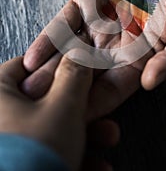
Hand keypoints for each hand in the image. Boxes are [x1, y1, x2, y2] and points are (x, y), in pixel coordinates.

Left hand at [0, 56, 118, 170]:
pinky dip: (71, 157)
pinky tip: (96, 167)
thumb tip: (79, 54)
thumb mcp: (64, 107)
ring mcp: (8, 140)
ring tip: (108, 141)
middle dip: (81, 108)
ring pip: (49, 129)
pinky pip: (45, 152)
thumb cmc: (34, 155)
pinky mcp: (19, 161)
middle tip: (102, 108)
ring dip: (83, 135)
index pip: (28, 65)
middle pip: (45, 100)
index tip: (81, 69)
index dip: (59, 65)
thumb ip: (74, 75)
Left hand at [22, 0, 165, 119]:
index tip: (75, 120)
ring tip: (29, 88)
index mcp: (142, 56)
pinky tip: (32, 57)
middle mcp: (116, 44)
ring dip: (49, 71)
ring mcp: (98, 22)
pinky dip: (48, 40)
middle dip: (62, 92)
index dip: (96, 104)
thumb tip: (150, 82)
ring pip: (69, 52)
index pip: (115, 88)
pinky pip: (64, 23)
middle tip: (41, 109)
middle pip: (85, 75)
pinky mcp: (86, 0)